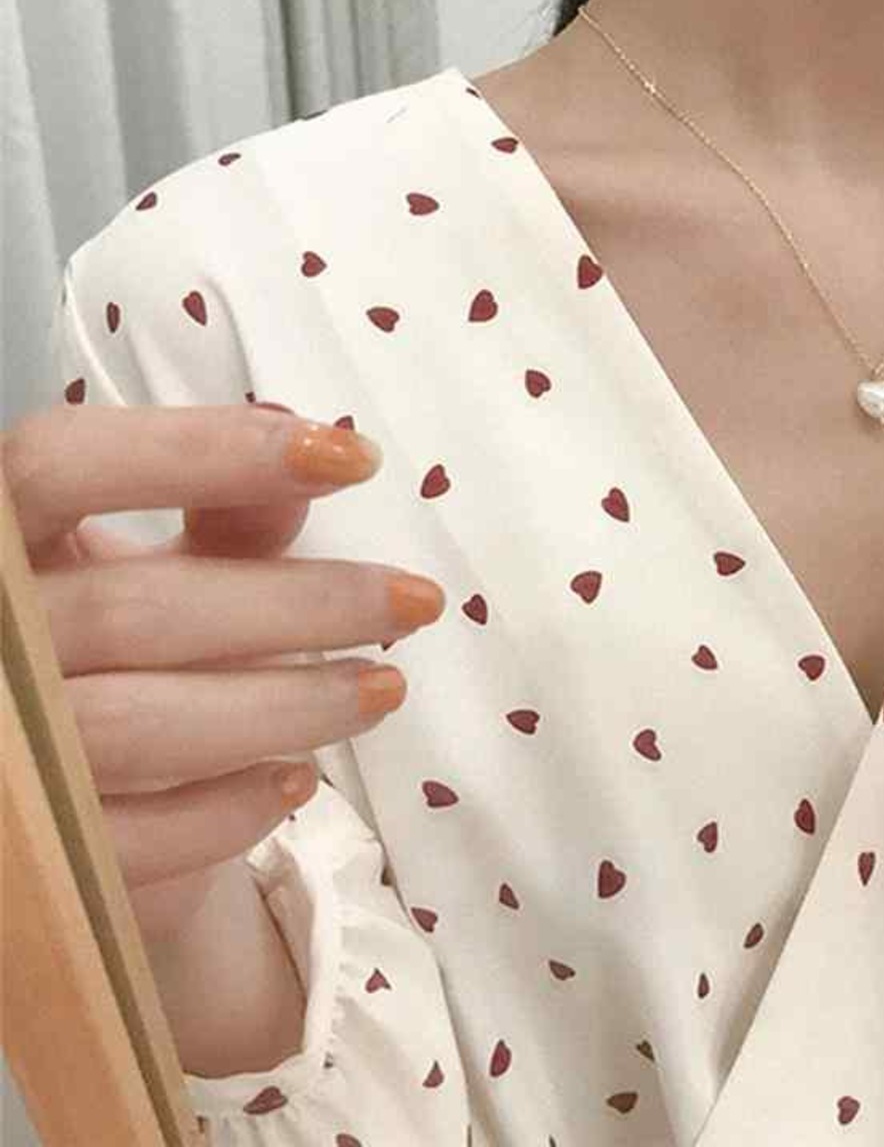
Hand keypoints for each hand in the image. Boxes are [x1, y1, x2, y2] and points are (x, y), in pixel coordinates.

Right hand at [2, 401, 444, 945]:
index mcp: (0, 540)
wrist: (70, 800)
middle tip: (417, 602)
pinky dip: (228, 810)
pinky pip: (130, 840)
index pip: (62, 463)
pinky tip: (297, 783)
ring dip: (288, 706)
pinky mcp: (28, 858)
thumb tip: (321, 456)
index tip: (352, 459)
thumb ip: (228, 521)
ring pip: (138, 726)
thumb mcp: (161, 570)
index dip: (200, 450)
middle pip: (134, 610)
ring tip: (382, 688)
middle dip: (299, 605)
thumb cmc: (125, 656)